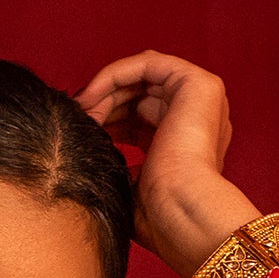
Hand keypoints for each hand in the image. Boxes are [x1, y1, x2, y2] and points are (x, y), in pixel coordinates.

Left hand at [77, 52, 258, 277]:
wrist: (181, 212)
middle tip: (75, 116)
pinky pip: (149, 62)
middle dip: (102, 103)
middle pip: (138, 96)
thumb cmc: (159, 215)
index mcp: (186, 145)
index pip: (139, 120)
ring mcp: (202, 100)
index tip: (80, 129)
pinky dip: (117, 73)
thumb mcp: (131, 186)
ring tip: (82, 109)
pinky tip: (94, 94)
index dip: (107, 120)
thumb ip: (119, 168)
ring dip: (106, 90)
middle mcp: (196, 119)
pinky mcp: (200, 84)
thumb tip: (89, 156)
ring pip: (141, 78)